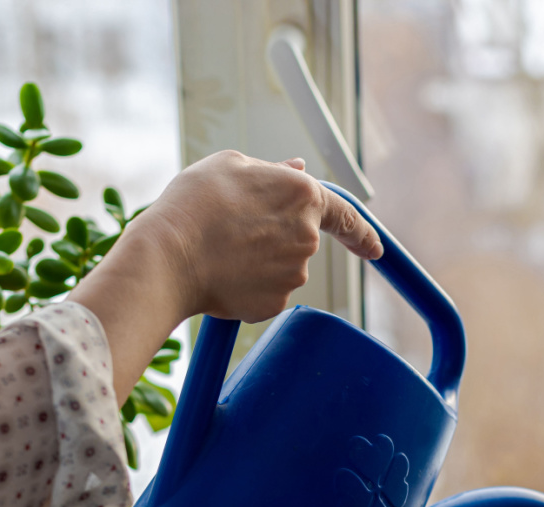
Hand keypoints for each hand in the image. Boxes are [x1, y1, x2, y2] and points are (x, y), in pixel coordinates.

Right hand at [70, 151, 383, 403]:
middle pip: (299, 240)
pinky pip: (265, 294)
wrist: (169, 255)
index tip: (374, 249)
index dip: (361, 233)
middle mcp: (307, 237)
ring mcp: (293, 274)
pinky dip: (246, 286)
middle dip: (273, 237)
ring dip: (256, 261)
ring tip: (219, 250)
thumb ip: (273, 171)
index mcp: (303, 195)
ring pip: (279, 268)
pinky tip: (220, 274)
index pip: (346, 216)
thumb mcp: (230, 166)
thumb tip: (297, 170)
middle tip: (231, 230)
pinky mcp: (275, 303)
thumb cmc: (195, 203)